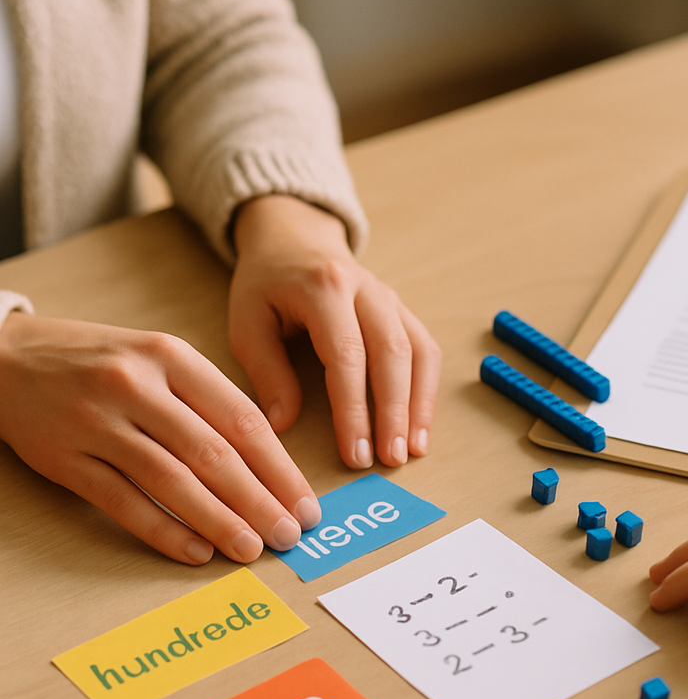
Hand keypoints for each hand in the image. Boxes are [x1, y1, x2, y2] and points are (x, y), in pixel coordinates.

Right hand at [0, 313, 320, 563]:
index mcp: (172, 357)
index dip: (279, 467)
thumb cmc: (101, 362)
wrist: (5, 358)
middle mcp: (136, 385)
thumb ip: (208, 401)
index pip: (241, 419)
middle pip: (212, 453)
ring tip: (251, 548)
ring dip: (218, 520)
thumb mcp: (159, 359)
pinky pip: (122, 501)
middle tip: (288, 535)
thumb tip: (268, 463)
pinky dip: (163, 531)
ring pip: (171, 481)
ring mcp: (97, 422)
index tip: (304, 503)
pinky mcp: (64, 458)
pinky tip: (196, 552)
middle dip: (259, 501)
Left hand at [230, 195, 440, 469]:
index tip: (355, 453)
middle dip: (394, 412)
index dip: (354, 409)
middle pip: (391, 355)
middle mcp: (366, 290)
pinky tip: (421, 426)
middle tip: (390, 459)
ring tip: (413, 450)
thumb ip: (266, 372)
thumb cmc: (267, 285)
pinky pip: (425, 350)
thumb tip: (282, 425)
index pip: (346, 355)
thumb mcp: (248, 322)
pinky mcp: (403, 311)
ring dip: (419, 405)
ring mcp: (391, 299)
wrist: (295, 239)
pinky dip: (427, 391)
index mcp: (323, 288)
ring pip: (417, 353)